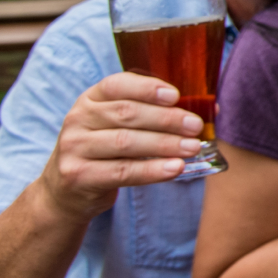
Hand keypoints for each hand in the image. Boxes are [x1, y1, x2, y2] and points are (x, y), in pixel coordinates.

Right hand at [36, 72, 206, 222]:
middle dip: (166, 119)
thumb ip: (154, 114)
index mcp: (90, 99)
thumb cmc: (106, 151)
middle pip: (127, 114)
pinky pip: (122, 172)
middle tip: (195, 125)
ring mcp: (74, 148)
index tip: (176, 95)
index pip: (116, 85)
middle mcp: (78, 119)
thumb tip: (211, 109)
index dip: (147, 88)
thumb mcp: (119, 126)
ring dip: (165, 144)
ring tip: (193, 147)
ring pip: (126, 143)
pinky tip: (176, 168)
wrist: (66, 192)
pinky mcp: (78, 176)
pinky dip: (152, 170)